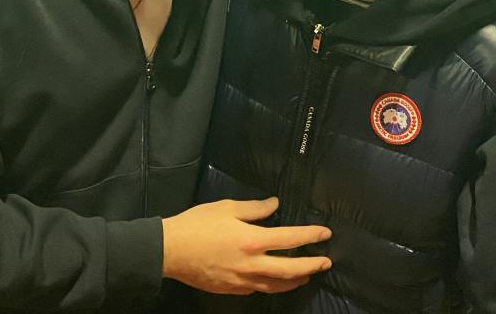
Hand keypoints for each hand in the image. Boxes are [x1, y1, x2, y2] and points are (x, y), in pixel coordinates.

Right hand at [162, 197, 331, 295]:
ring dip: (295, 280)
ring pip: (276, 286)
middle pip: (290, 269)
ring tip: (306, 275)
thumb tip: (274, 205)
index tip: (325, 233)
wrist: (170, 251)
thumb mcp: (226, 208)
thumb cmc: (197, 224)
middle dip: (311, 265)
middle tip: (326, 262)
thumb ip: (254, 208)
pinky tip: (274, 281)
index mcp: (252, 240)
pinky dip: (271, 285)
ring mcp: (242, 281)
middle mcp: (251, 264)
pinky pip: (257, 289)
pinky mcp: (232, 290)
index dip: (310, 235)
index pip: (289, 239)